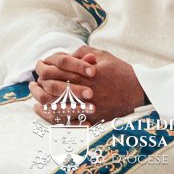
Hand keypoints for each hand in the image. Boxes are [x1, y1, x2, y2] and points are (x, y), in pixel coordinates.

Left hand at [30, 47, 144, 122]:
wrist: (141, 92)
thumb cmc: (121, 71)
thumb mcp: (102, 55)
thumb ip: (81, 53)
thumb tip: (62, 56)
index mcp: (85, 73)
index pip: (56, 69)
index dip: (44, 67)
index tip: (38, 66)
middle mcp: (85, 90)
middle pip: (52, 87)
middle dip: (39, 83)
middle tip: (33, 82)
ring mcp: (88, 106)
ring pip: (56, 105)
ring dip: (41, 100)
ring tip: (34, 96)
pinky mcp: (93, 119)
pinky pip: (67, 120)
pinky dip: (51, 116)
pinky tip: (42, 110)